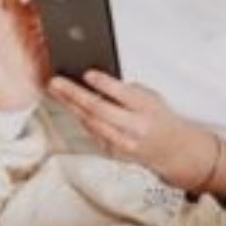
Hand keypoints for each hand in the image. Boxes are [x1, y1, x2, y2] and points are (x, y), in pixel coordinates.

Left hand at [47, 70, 223, 191]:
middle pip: (98, 110)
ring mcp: (122, 143)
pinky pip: (91, 132)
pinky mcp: (113, 153)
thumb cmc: (157, 116)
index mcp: (146, 109)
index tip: (87, 73)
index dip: (103, 84)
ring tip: (56, 91)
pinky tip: (69, 106)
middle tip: (56, 82)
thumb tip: (95, 80)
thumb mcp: (150, 96)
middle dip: (74, 95)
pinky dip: (79, 117)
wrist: (170, 149)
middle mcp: (134, 128)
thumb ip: (126, 90)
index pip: (123, 95)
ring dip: (70, 105)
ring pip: (90, 123)